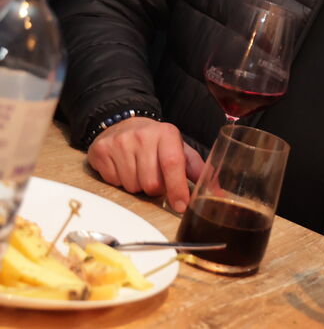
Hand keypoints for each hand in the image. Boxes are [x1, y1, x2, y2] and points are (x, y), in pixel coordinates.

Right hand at [87, 117, 204, 212]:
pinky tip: (124, 167)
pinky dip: (120, 181)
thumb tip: (216, 191)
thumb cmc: (156, 142)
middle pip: (151, 182)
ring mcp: (120, 142)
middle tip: (155, 178)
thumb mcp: (179, 149)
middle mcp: (143, 136)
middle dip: (156, 189)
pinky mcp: (101, 150)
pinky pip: (113, 182)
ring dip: (138, 186)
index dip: (178, 188)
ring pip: (132, 186)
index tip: (181, 205)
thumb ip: (197, 169)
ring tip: (139, 170)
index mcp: (167, 134)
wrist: (123, 124)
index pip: (173, 164)